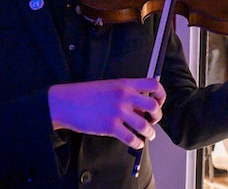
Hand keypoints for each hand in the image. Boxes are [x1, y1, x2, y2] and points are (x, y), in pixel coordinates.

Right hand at [48, 78, 165, 149]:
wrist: (67, 102)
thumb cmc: (87, 95)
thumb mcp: (110, 86)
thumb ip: (127, 93)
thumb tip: (142, 106)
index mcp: (125, 84)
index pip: (153, 84)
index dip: (161, 94)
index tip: (159, 102)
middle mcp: (124, 96)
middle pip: (153, 106)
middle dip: (157, 116)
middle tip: (153, 120)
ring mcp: (117, 112)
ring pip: (145, 125)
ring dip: (150, 132)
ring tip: (149, 134)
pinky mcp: (110, 127)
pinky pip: (131, 138)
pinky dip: (138, 143)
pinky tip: (137, 143)